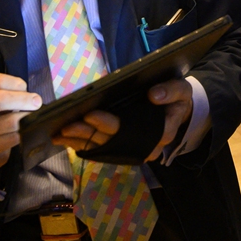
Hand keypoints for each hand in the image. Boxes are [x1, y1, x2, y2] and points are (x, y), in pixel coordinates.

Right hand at [0, 74, 42, 175]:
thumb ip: (3, 93)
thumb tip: (30, 96)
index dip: (16, 84)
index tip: (26, 89)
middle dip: (22, 100)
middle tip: (36, 103)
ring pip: (4, 123)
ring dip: (23, 120)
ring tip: (31, 119)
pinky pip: (5, 141)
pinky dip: (18, 136)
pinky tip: (23, 133)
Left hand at [52, 79, 194, 162]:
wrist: (179, 112)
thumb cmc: (179, 100)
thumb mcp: (182, 91)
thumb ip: (171, 91)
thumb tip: (154, 95)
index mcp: (158, 135)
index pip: (128, 131)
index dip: (108, 124)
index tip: (90, 114)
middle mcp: (143, 147)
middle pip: (110, 141)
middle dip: (86, 134)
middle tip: (65, 126)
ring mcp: (131, 149)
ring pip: (102, 148)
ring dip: (79, 141)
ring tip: (58, 134)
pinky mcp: (122, 148)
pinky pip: (100, 148)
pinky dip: (82, 143)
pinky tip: (65, 138)